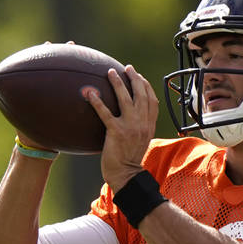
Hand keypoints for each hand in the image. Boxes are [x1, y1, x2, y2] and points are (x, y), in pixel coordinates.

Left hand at [84, 65, 158, 191]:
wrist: (127, 175)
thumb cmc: (130, 160)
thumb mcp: (140, 141)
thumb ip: (139, 127)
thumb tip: (131, 117)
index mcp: (149, 125)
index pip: (152, 101)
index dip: (146, 86)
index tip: (139, 76)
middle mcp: (142, 123)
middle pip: (142, 95)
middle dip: (135, 78)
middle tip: (127, 68)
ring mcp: (131, 127)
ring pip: (126, 99)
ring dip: (118, 83)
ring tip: (110, 72)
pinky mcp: (117, 132)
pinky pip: (106, 113)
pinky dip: (97, 102)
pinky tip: (90, 93)